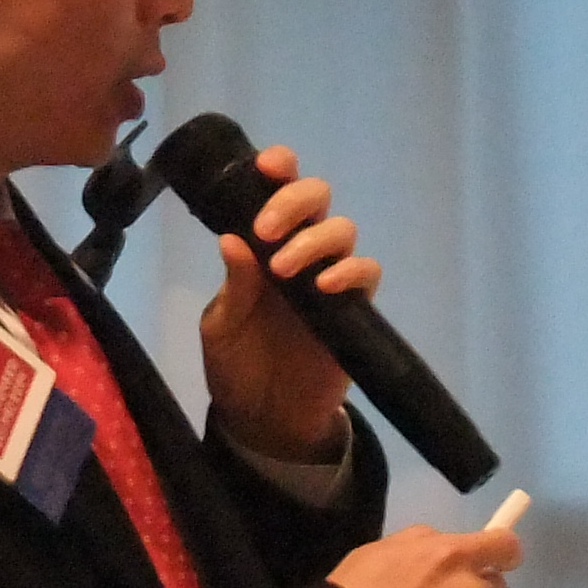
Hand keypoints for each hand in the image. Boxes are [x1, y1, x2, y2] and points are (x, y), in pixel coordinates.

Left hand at [198, 144, 382, 462]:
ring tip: (284, 270)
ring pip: (342, 230)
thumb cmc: (236, 366)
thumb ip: (233, 286)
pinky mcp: (354, 308)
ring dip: (314, 240)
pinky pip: (367, 273)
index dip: (279, 169)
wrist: (265, 420)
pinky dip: (350, 271)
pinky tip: (324, 286)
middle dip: (294, 200)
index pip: (275, 191)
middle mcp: (299, 250)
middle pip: (318, 197)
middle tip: (267, 230)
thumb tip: (231, 239)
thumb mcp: (221, 328)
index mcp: (261, 245)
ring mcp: (329, 276)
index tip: (266, 166)